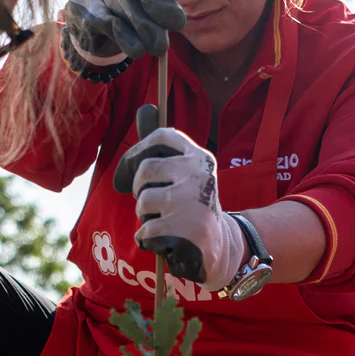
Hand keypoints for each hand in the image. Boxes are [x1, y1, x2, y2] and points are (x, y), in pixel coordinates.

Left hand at [119, 125, 245, 289]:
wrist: (221, 247)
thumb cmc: (193, 206)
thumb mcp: (185, 173)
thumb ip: (163, 148)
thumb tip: (144, 108)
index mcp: (199, 157)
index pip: (161, 136)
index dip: (139, 150)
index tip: (133, 169)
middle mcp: (198, 174)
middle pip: (144, 170)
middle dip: (140, 189)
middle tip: (153, 202)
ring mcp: (191, 201)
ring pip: (142, 201)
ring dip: (145, 216)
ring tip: (165, 221)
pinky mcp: (183, 229)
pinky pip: (145, 230)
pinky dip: (148, 239)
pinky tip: (165, 241)